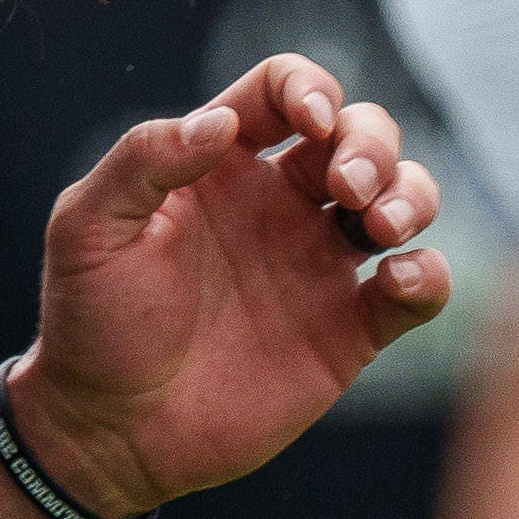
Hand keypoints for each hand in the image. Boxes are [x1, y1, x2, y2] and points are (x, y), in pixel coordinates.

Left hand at [7, 51, 451, 518]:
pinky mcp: (348, 329)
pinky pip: (418, 287)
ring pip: (404, 197)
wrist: (111, 430)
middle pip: (360, 134)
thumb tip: (217, 121)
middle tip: (347, 188)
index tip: (310, 122)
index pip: (282, 91)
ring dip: (414, 195)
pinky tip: (399, 280)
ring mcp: (317, 265)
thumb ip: (142, 161)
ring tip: (378, 226)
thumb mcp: (87, 231)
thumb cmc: (89, 323)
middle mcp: (278, 205)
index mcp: (218, 167)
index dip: (309, 88)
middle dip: (373, 143)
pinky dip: (430, 274)